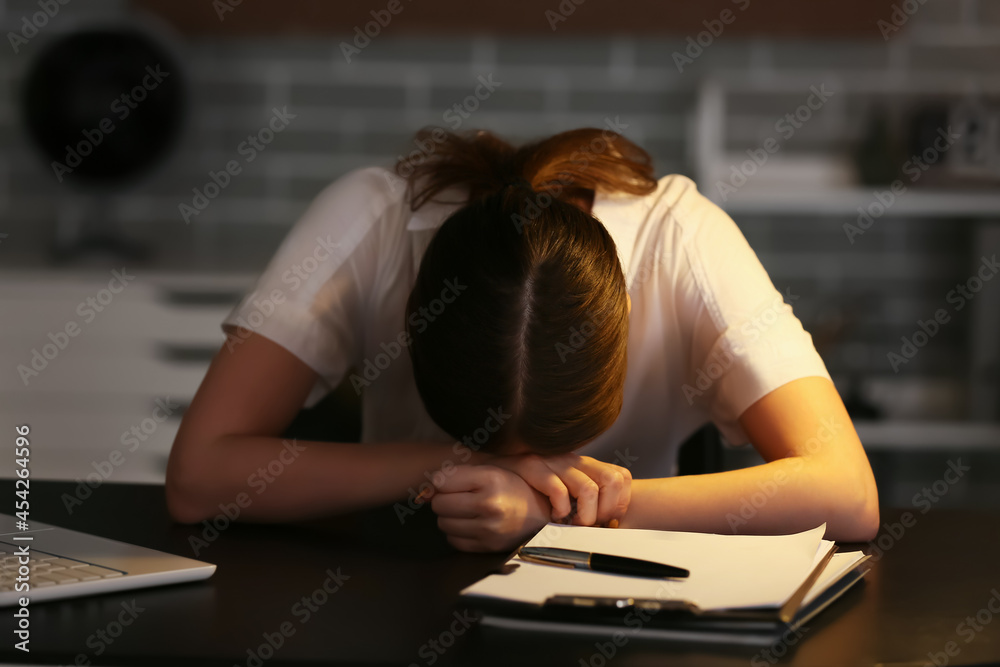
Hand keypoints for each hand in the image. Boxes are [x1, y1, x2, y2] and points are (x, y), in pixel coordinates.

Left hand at [422, 464, 551, 552]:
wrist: (541, 512)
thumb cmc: (512, 486)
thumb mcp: (490, 470)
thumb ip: (455, 475)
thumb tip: (422, 492)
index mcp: (490, 478)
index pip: (440, 480)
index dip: (442, 481)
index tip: (452, 482)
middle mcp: (489, 504)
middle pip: (438, 504)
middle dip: (444, 499)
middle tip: (460, 497)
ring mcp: (488, 528)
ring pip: (443, 523)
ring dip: (450, 517)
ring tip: (467, 511)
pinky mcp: (487, 546)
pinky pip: (453, 541)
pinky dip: (457, 533)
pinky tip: (472, 524)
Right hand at [487, 453, 631, 526]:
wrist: (495, 468)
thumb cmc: (532, 485)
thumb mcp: (566, 489)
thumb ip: (586, 501)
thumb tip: (607, 525)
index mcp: (585, 464)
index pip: (622, 477)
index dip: (619, 503)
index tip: (606, 519)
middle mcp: (574, 460)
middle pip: (612, 480)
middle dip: (605, 510)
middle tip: (590, 523)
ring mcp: (554, 462)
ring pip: (588, 489)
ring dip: (584, 516)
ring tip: (572, 524)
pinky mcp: (533, 467)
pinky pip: (558, 490)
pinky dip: (560, 509)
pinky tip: (553, 516)